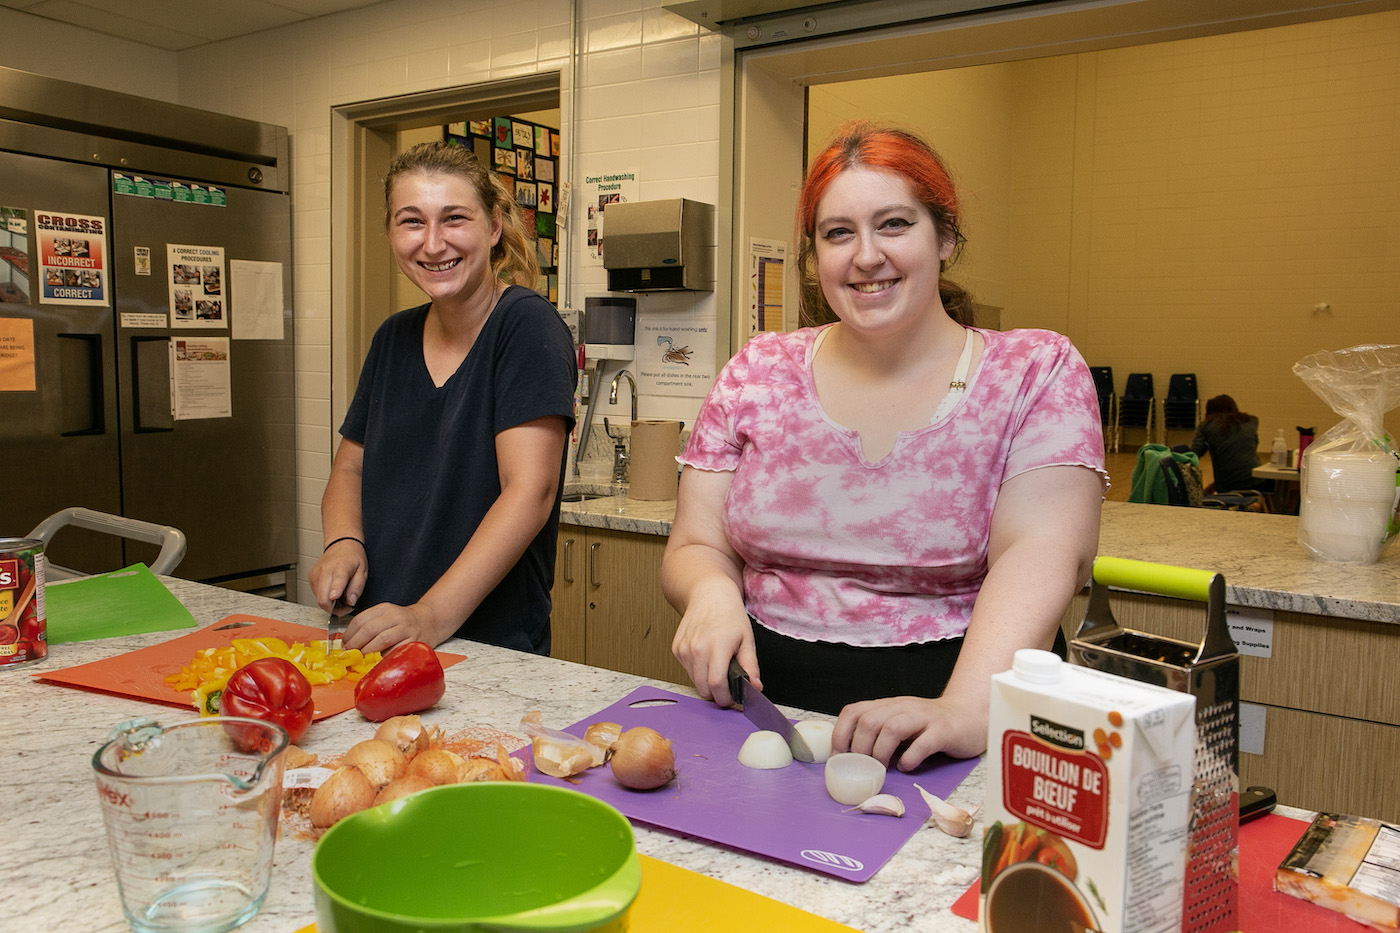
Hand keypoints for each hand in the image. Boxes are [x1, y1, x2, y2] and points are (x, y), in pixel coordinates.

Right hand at [309, 539, 366, 612]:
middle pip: (322, 598)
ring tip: (340, 597)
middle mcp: (325, 570)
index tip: (335, 598)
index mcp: (341, 567)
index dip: (335, 593)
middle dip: (334, 608)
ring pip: (318, 599)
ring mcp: (316, 574)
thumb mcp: (362, 572)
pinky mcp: (311, 577)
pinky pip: (316, 594)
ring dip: (329, 603)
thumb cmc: (352, 557)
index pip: (336, 582)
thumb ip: (357, 588)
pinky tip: (333, 591)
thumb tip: (350, 602)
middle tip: (345, 606)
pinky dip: (324, 596)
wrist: (341, 544)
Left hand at [342, 602, 446, 653]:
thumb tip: (348, 644)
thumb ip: (369, 626)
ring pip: (382, 639)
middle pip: (369, 629)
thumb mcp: (385, 616)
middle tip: (349, 654)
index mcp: (384, 609)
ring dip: (368, 651)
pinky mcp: (414, 641)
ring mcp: (406, 628)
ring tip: (361, 658)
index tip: (344, 645)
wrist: (428, 621)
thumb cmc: (402, 622)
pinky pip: (395, 650)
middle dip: (356, 644)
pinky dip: (383, 657)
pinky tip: (376, 661)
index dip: (349, 634)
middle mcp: (395, 616)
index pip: (361, 620)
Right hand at [671, 590, 756, 707]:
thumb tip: (755, 686)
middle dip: (716, 693)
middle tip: (727, 685)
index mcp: (717, 646)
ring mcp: (684, 649)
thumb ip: (750, 666)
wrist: (709, 595)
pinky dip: (697, 671)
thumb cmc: (730, 615)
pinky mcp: (676, 649)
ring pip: (695, 682)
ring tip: (717, 666)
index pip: (716, 685)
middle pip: (703, 689)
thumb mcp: (747, 640)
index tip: (732, 698)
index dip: (725, 698)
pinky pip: (687, 671)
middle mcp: (696, 649)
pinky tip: (706, 657)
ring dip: (706, 682)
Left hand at [833, 694, 987, 771]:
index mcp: (888, 706)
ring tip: (881, 769)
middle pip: (870, 720)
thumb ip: (879, 735)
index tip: (839, 758)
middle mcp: (903, 707)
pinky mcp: (943, 731)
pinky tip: (907, 767)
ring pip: (892, 727)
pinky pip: (923, 743)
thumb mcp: (900, 724)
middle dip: (859, 748)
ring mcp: (924, 717)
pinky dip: (910, 758)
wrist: (970, 716)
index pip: (854, 711)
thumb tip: (852, 760)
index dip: (841, 734)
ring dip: (880, 752)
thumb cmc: (930, 726)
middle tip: (862, 769)